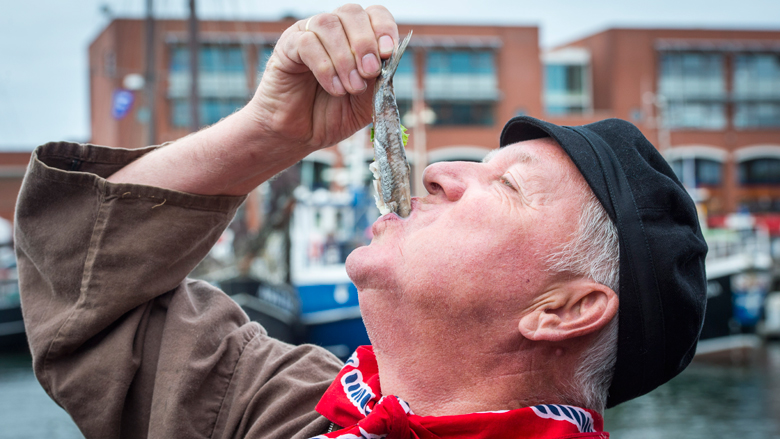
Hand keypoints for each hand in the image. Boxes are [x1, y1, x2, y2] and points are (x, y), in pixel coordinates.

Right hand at [248, 4, 398, 151]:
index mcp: (355, 38)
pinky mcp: (286, 48)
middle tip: (369, 73)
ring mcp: (307, 35)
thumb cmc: (332, 116)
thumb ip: (381, 80)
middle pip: (352, 13)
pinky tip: (333, 88)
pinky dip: (325, 67)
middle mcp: (332, 30)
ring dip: (345, 58)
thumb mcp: (367, 102)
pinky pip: (306, 43)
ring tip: (351, 87)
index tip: (387, 53)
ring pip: (328, 24)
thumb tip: (388, 59)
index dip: (384, 28)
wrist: (300, 136)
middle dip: (365, 43)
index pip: (374, 14)